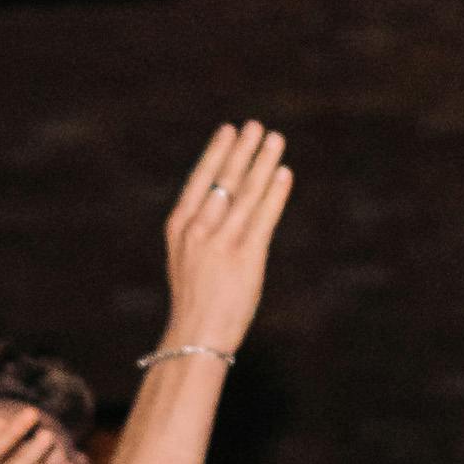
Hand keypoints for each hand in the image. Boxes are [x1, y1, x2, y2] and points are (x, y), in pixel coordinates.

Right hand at [162, 121, 293, 349]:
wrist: (195, 337)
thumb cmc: (194, 299)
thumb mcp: (186, 257)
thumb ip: (200, 229)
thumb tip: (222, 199)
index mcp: (180, 227)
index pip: (200, 180)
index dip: (216, 153)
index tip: (228, 130)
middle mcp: (198, 230)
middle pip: (224, 180)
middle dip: (242, 150)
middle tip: (256, 126)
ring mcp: (221, 242)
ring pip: (246, 193)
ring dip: (263, 163)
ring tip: (275, 140)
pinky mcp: (245, 257)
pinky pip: (263, 217)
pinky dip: (275, 193)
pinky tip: (284, 173)